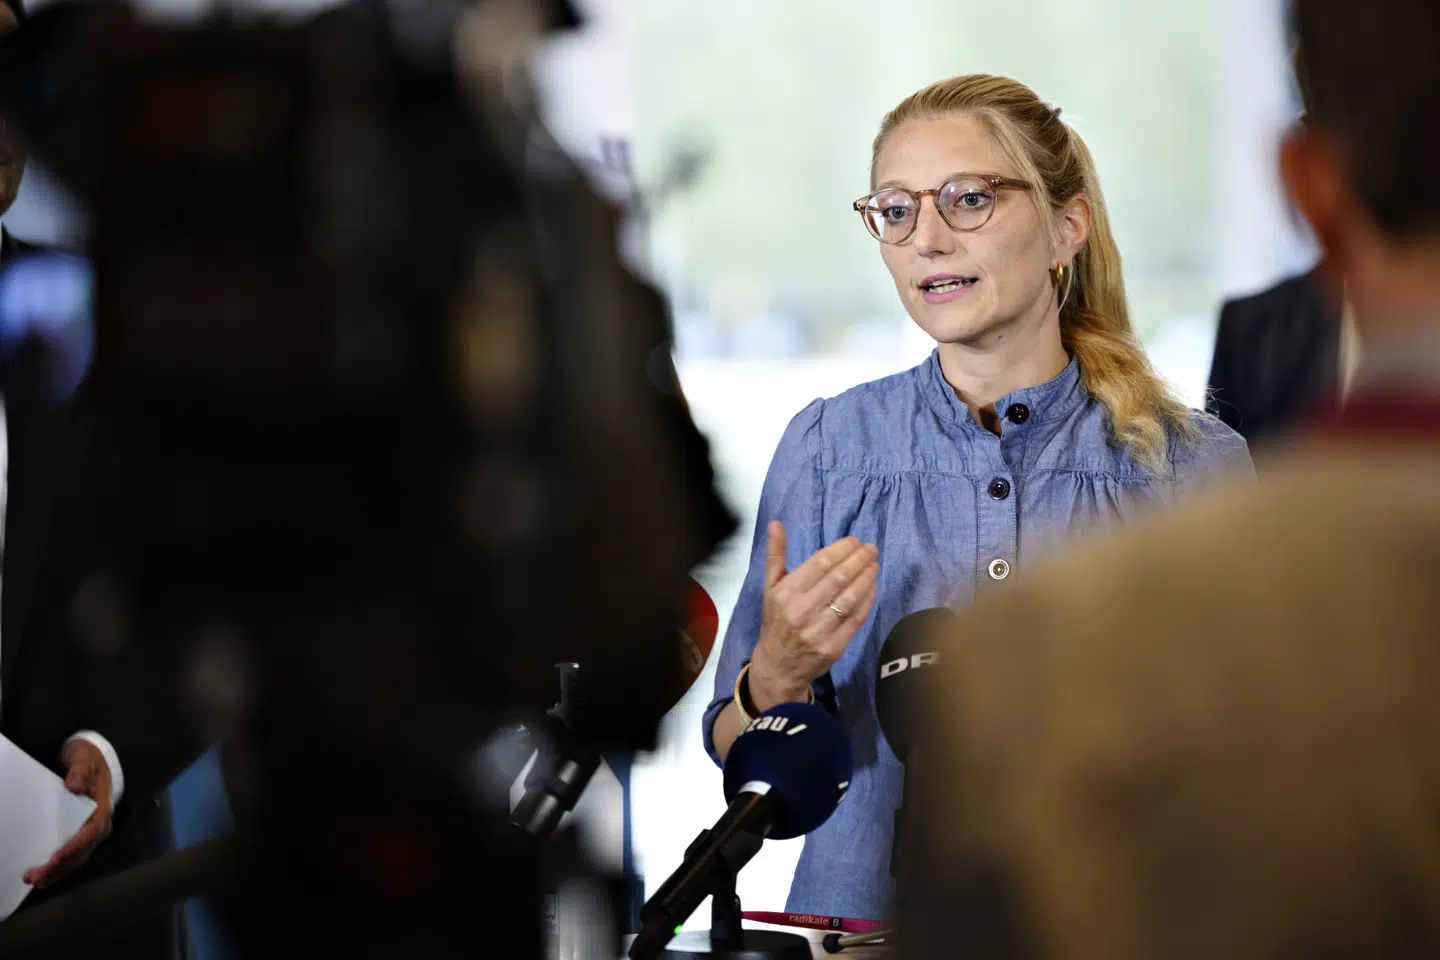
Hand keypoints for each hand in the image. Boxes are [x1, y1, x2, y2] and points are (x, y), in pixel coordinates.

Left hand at [23, 740, 113, 889]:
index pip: (92, 831)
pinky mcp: (80, 833)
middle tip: (37, 878)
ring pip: (77, 857)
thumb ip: (80, 771)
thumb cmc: (87, 759)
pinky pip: (72, 855)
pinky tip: (44, 874)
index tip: (56, 857)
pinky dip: (58, 867)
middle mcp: (99, 823)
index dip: (75, 846)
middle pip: (83, 850)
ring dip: (57, 871)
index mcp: (102, 806)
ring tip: (36, 880)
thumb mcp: (83, 758)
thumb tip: (75, 787)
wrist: (90, 760)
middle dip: (61, 866)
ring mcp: (90, 830)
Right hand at [749, 522, 878, 709]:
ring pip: (850, 598)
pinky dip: (868, 600)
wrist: (777, 665)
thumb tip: (776, 524)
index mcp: (785, 593)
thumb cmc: (776, 620)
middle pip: (838, 578)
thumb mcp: (770, 587)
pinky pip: (856, 619)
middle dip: (859, 560)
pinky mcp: (833, 647)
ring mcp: (818, 631)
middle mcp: (801, 611)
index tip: (854, 541)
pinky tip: (873, 587)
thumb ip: (775, 555)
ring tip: (875, 564)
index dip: (841, 550)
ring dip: (867, 578)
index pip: (820, 564)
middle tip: (871, 549)